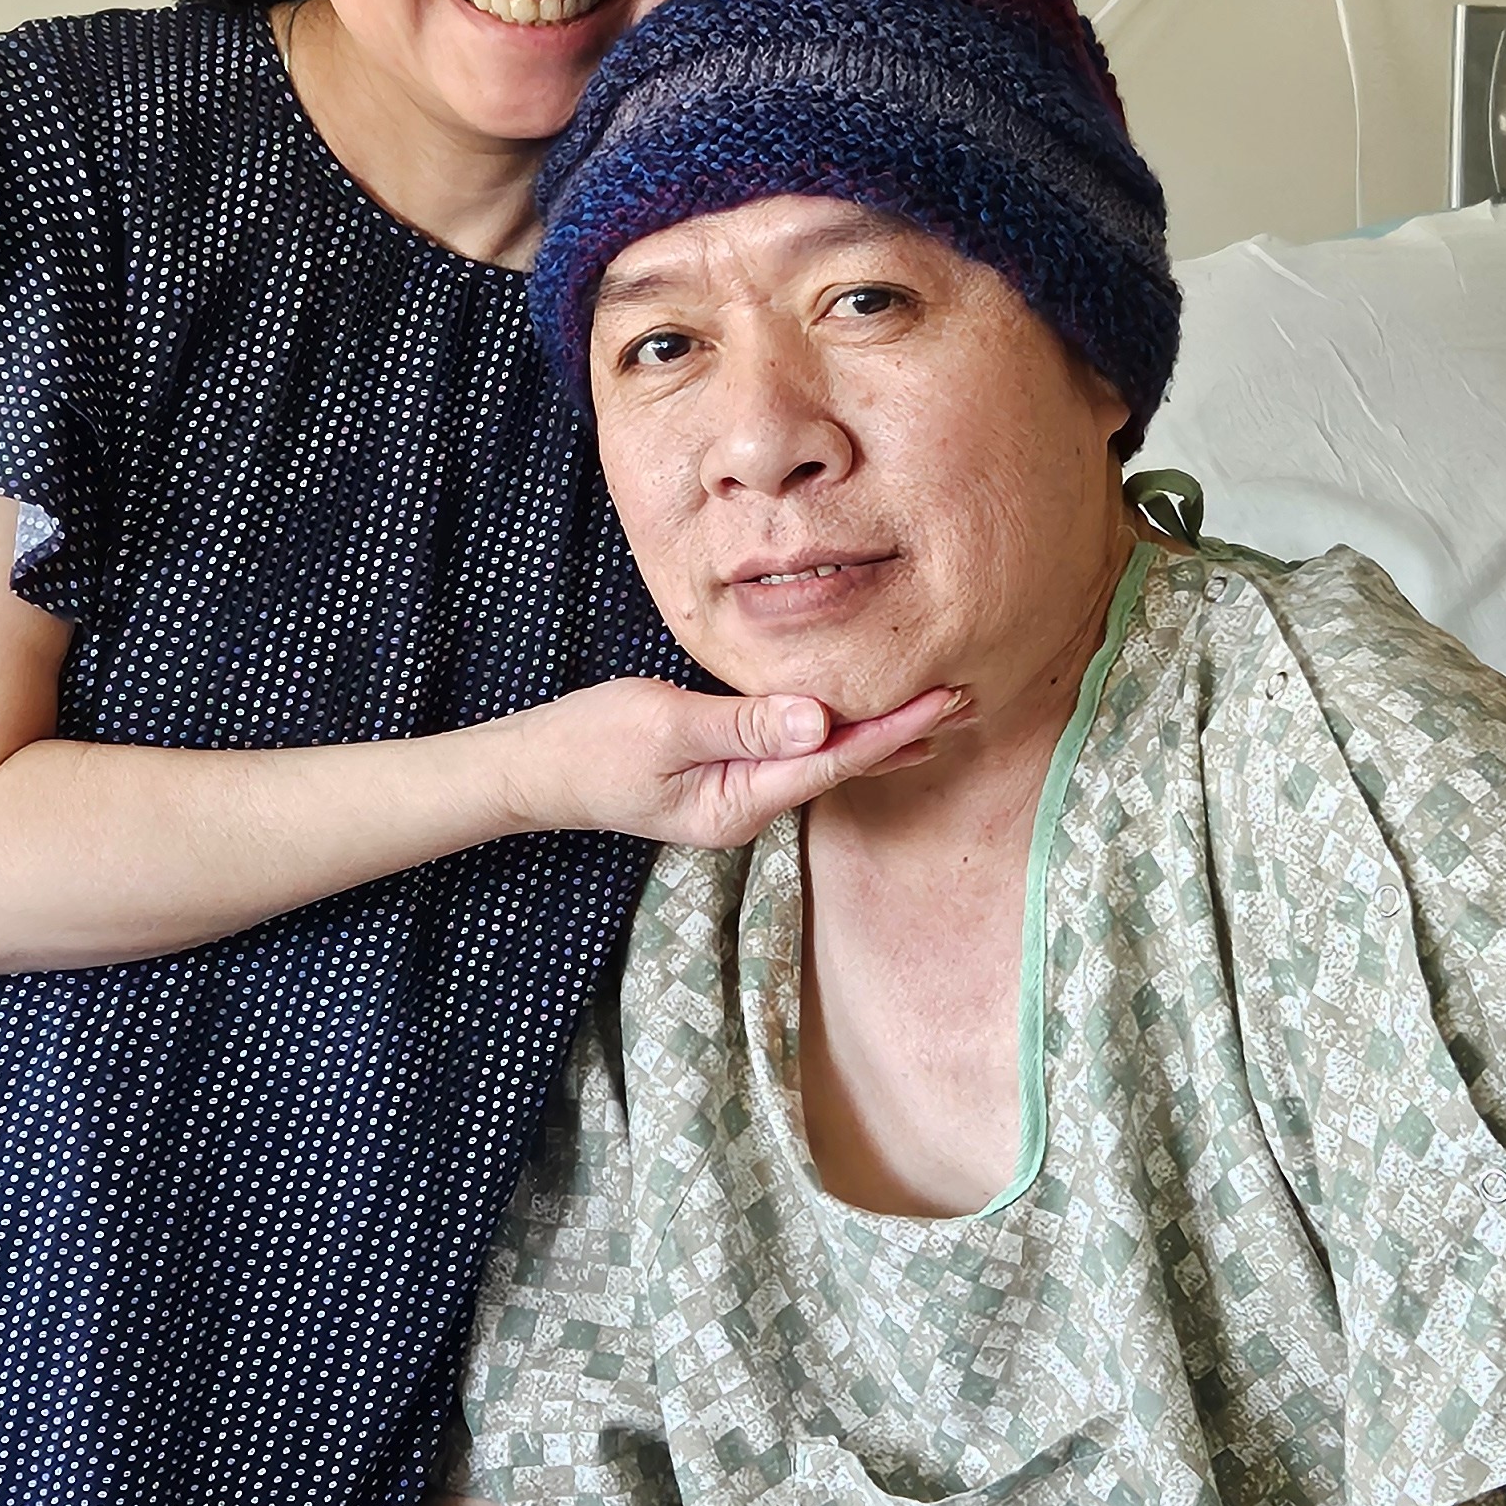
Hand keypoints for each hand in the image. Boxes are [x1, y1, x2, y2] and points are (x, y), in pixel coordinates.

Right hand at [501, 674, 966, 854]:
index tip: (945, 700)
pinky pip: (798, 757)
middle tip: (970, 696)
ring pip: (825, 764)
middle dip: (906, 734)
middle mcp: (749, 808)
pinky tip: (866, 724)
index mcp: (738, 801)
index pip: (834, 761)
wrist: (536, 770)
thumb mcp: (665, 726)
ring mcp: (737, 796)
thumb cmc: (591, 743)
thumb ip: (743, 724)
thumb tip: (820, 720)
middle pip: (843, 768)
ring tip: (941, 710)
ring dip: (882, 735)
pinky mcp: (725, 777)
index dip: (893, 729)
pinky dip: (841, 736)